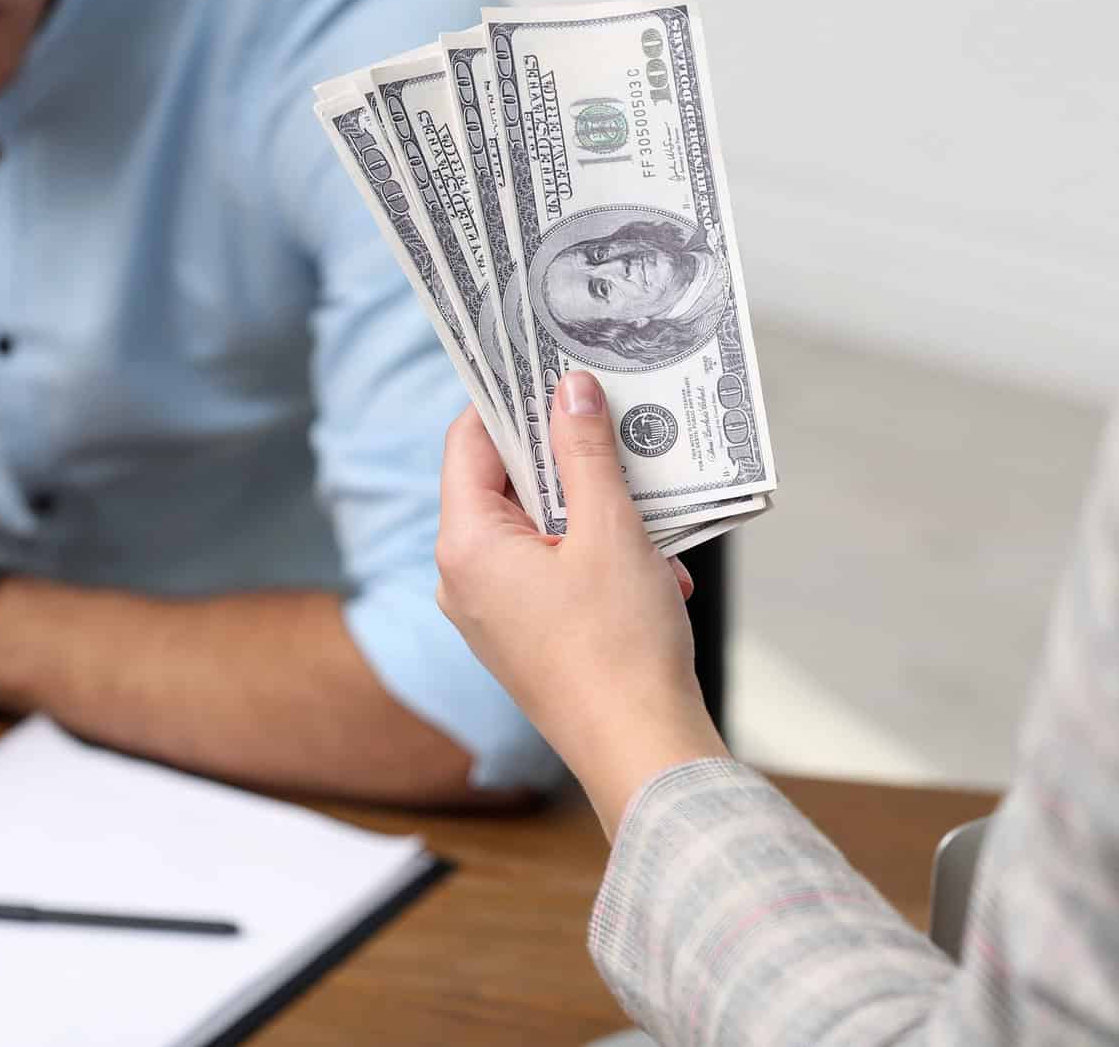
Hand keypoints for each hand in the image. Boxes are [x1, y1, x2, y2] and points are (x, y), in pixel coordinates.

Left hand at [436, 372, 728, 836]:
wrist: (640, 752)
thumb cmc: (621, 645)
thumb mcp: (610, 529)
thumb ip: (585, 452)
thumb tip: (568, 391)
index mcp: (466, 544)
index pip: (468, 441)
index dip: (509, 400)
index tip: (550, 368)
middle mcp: (462, 578)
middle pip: (505, 483)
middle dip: (568, 459)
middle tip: (618, 427)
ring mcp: (489, 613)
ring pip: (539, 529)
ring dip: (599, 515)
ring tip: (652, 521)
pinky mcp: (522, 638)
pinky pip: (553, 572)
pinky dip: (601, 560)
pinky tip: (656, 574)